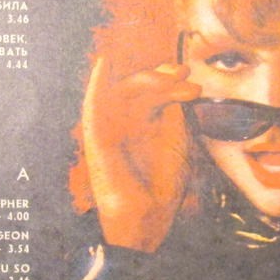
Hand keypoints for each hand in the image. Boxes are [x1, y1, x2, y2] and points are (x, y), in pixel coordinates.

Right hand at [83, 57, 200, 251]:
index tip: (187, 76)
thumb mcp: (175, 139)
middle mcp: (126, 121)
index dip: (167, 76)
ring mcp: (111, 127)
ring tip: (172, 77)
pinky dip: (96, 83)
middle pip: (140, 86)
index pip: (152, 89)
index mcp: (145, 122)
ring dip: (147, 79)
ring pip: (124, 91)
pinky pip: (93, 106)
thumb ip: (173, 109)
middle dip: (163, 77)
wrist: (148, 215)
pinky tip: (104, 63)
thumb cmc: (163, 183)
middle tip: (185, 76)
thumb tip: (179, 79)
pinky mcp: (97, 137)